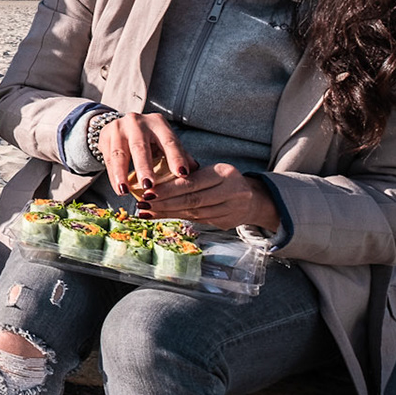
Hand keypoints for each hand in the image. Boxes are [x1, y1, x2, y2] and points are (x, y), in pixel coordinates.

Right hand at [97, 111, 193, 197]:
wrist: (121, 125)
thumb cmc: (149, 138)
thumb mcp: (164, 142)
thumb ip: (179, 155)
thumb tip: (195, 171)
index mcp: (158, 123)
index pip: (169, 141)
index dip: (176, 158)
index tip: (182, 175)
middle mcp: (137, 122)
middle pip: (140, 146)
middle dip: (144, 167)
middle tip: (149, 185)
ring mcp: (118, 128)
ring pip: (119, 153)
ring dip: (122, 174)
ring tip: (125, 191)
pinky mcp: (105, 137)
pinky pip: (108, 160)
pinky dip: (113, 177)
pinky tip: (119, 189)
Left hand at [137, 163, 280, 231]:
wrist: (253, 199)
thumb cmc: (223, 180)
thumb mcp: (212, 171)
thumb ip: (190, 175)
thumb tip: (153, 181)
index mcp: (225, 173)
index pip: (193, 183)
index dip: (169, 189)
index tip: (147, 191)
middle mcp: (231, 192)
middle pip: (192, 200)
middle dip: (164, 203)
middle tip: (142, 204)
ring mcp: (231, 209)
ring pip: (193, 213)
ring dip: (166, 213)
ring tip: (145, 212)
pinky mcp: (226, 223)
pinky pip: (196, 220)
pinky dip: (176, 218)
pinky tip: (159, 216)